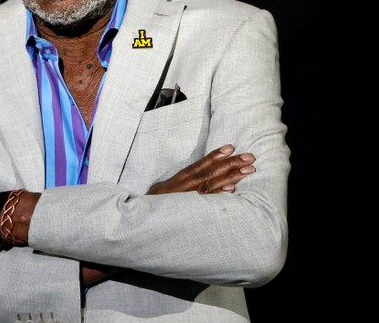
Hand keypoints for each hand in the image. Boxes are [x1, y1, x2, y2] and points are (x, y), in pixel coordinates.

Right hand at [81, 145, 254, 286]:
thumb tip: (196, 183)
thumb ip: (176, 190)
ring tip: (248, 170)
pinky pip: (203, 205)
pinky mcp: (183, 215)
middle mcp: (177, 191)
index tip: (231, 147)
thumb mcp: (158, 197)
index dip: (213, 157)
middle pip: (206, 174)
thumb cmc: (145, 214)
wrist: (128, 231)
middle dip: (230, 165)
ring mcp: (180, 203)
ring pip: (209, 187)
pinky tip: (232, 191)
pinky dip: (217, 197)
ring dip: (230, 177)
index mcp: (172, 185)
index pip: (196, 167)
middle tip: (250, 158)